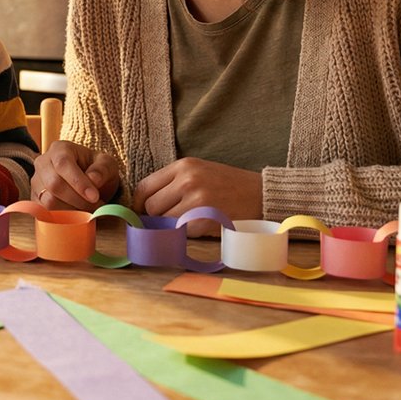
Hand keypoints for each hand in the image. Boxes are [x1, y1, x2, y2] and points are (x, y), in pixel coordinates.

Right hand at [29, 140, 120, 210]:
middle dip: (78, 200)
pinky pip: (45, 214)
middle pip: (54, 184)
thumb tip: (93, 180)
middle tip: (97, 206)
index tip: (94, 197)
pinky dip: (64, 219)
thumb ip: (102, 169)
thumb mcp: (107, 164)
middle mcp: (43, 163)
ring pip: (48, 201)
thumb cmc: (96, 170)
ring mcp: (36, 182)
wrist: (87, 180)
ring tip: (89, 210)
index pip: (63, 164)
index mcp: (59, 149)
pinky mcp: (35, 200)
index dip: (78, 182)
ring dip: (72, 211)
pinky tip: (78, 216)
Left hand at [131, 158, 262, 235]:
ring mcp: (196, 200)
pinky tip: (200, 226)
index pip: (144, 186)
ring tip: (188, 221)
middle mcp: (187, 180)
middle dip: (156, 216)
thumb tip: (145, 205)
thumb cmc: (228, 184)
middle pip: (151, 206)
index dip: (139, 203)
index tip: (142, 213)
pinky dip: (187, 233)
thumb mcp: (199, 171)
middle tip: (169, 219)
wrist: (261, 194)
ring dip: (171, 226)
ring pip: (164, 221)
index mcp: (183, 166)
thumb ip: (173, 183)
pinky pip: (182, 232)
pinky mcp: (205, 219)